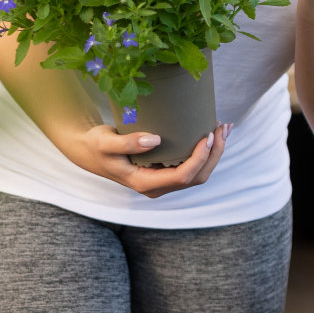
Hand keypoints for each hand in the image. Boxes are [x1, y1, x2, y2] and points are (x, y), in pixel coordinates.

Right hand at [54, 121, 231, 197]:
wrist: (89, 151)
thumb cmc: (96, 146)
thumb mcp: (106, 142)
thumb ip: (127, 142)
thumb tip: (155, 140)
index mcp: (145, 183)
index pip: (182, 176)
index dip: (200, 158)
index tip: (207, 135)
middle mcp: (158, 186)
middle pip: (197, 176)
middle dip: (214, 153)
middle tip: (223, 126)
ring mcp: (163, 180)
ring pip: (199, 173)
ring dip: (214, 152)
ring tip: (223, 127)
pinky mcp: (166, 170)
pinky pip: (193, 165)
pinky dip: (206, 151)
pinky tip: (212, 133)